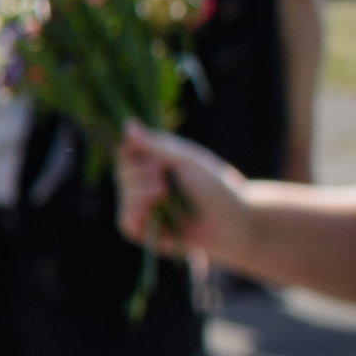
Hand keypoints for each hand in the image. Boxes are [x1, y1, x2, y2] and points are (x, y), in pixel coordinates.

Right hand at [117, 123, 243, 257]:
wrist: (233, 221)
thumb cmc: (217, 187)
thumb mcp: (186, 160)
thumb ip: (155, 145)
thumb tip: (127, 124)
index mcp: (157, 164)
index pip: (126, 153)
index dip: (130, 154)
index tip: (149, 158)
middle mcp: (147, 185)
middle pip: (122, 175)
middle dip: (139, 176)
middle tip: (163, 181)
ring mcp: (145, 209)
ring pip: (124, 198)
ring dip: (140, 195)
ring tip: (163, 196)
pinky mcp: (146, 232)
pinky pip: (126, 222)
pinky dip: (135, 215)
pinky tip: (151, 212)